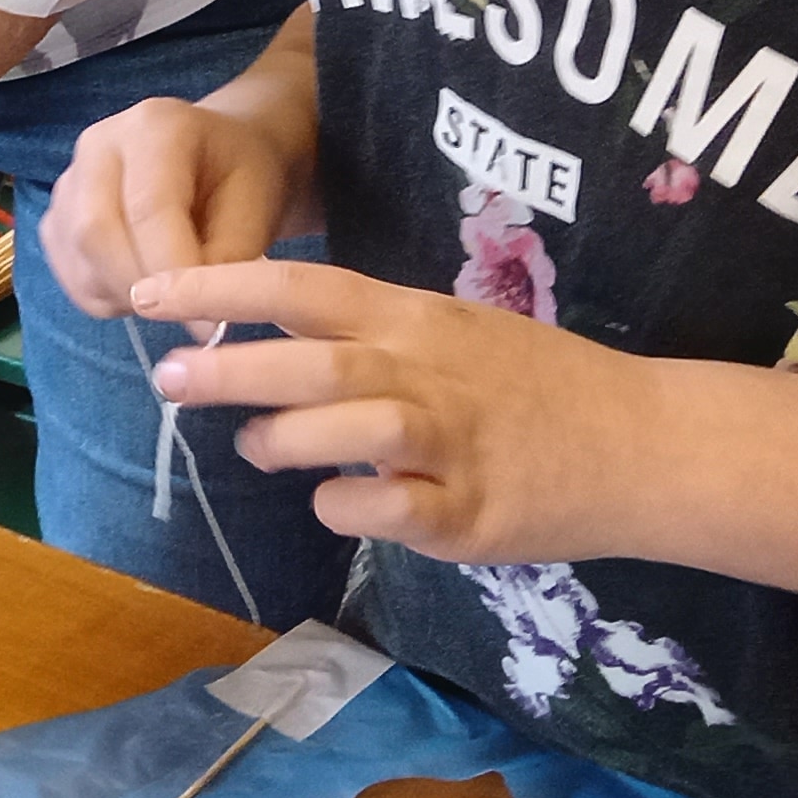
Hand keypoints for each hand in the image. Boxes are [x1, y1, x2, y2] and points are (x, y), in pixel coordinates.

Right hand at [46, 97, 301, 317]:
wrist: (217, 158)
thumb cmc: (241, 178)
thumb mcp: (256, 209)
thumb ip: (229, 259)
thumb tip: (198, 317)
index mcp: (155, 126)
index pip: (148, 208)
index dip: (174, 272)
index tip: (207, 322)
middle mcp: (98, 145)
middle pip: (95, 232)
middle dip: (143, 288)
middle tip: (187, 315)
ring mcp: (69, 181)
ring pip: (79, 260)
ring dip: (128, 297)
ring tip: (174, 295)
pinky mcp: (56, 218)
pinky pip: (71, 276)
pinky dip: (110, 299)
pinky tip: (148, 286)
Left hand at [134, 258, 658, 566]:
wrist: (646, 443)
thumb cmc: (538, 387)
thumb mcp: (454, 332)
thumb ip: (368, 336)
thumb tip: (269, 346)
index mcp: (417, 317)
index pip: (304, 286)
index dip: (221, 285)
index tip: (151, 291)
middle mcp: (427, 371)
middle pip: (310, 360)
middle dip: (227, 367)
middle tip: (168, 379)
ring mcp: (451, 442)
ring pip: (343, 429)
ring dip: (281, 441)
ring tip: (256, 448)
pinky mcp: (470, 513)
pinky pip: (385, 509)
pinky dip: (343, 505)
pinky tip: (336, 501)